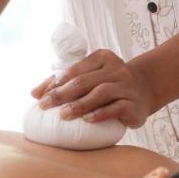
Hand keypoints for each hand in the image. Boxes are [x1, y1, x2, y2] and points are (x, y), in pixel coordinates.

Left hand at [30, 49, 156, 127]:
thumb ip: (63, 83)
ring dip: (79, 105)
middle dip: (62, 94)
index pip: (75, 69)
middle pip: (84, 81)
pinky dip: (100, 114)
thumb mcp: (89, 78)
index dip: (56, 83)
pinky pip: (116, 108)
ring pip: (100, 93)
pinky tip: (87, 120)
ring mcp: (126, 85)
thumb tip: (33, 93)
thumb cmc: (109, 84)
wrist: (145, 90)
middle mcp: (116, 68)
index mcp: (102, 58)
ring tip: (63, 115)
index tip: (41, 97)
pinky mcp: (133, 103)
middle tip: (45, 106)